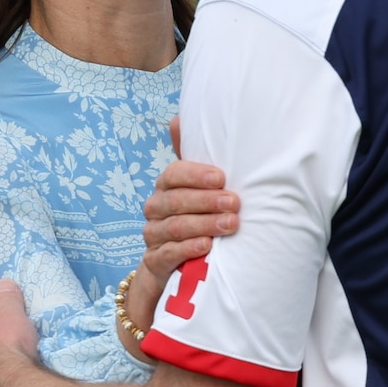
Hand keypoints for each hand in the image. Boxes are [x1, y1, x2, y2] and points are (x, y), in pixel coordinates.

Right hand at [121, 116, 237, 345]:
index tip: (222, 177)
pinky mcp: (155, 262)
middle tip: (235, 203)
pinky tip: (207, 246)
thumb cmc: (196, 221)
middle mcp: (155, 209)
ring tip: (231, 224)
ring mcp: (152, 236)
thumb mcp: (200, 193)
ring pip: (173, 226)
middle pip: (175, 201)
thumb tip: (178, 118)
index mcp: (166, 188)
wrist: (174, 269)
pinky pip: (168, 253)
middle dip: (207, 201)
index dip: (195, 175)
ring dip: (204, 224)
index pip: (173, 175)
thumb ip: (194, 159)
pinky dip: (188, 248)